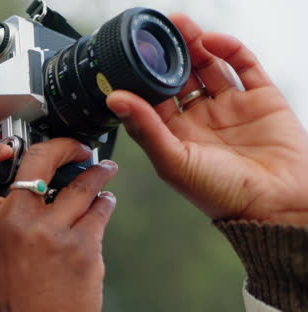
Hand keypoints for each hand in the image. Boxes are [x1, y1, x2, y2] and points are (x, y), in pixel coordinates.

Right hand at [0, 138, 117, 311]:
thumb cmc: (12, 303)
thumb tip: (20, 193)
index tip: (6, 147)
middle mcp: (17, 221)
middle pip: (40, 159)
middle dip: (65, 147)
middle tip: (77, 150)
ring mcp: (52, 231)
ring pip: (83, 183)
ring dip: (98, 174)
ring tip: (104, 172)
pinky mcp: (84, 246)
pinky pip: (100, 211)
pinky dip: (105, 204)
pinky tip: (105, 204)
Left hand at [106, 13, 307, 224]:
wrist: (277, 205)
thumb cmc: (222, 194)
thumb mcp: (173, 161)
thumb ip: (145, 127)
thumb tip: (114, 98)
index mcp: (176, 137)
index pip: (152, 99)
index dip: (141, 78)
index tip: (128, 56)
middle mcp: (201, 120)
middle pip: (179, 78)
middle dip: (167, 55)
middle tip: (155, 33)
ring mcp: (231, 108)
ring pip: (209, 67)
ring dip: (195, 45)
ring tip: (180, 25)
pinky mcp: (262, 99)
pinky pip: (244, 65)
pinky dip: (229, 49)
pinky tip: (211, 40)